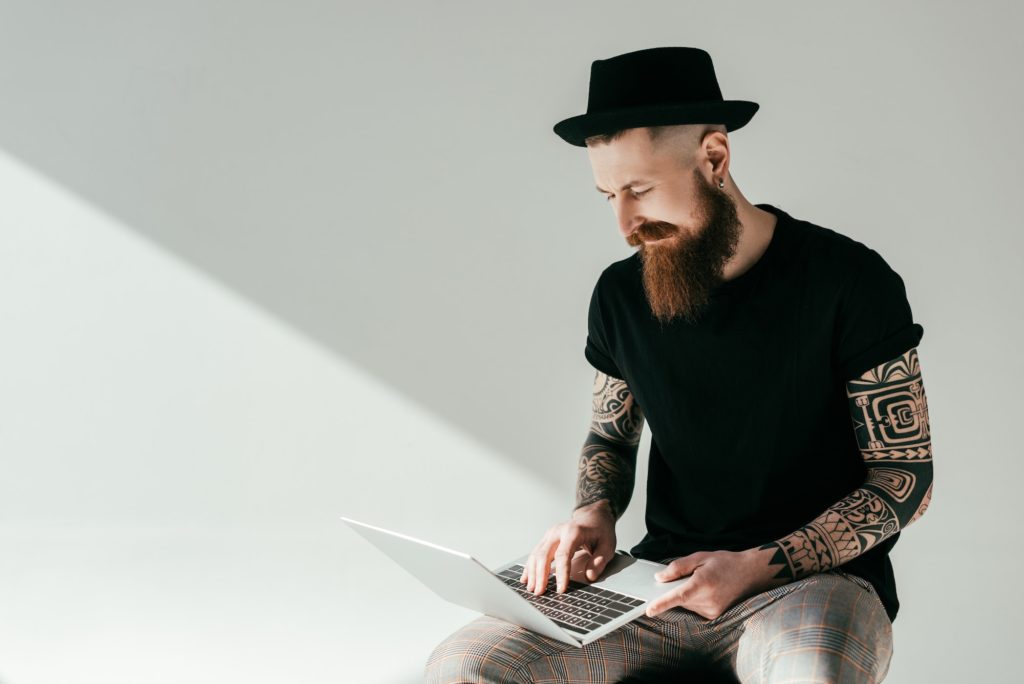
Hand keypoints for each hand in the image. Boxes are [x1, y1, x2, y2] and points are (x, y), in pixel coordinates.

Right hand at [520, 500, 615, 594]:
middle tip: (540, 592)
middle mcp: (558, 531)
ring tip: (532, 589)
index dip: (561, 573)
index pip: (563, 554)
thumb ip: (600, 561)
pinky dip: (530, 567)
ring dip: (532, 573)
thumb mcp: (608, 545)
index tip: (561, 589)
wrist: (593, 516)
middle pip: (544, 554)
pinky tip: (526, 578)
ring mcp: (550, 534)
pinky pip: (535, 553)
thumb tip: (590, 576)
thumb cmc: (600, 530)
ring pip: (536, 554)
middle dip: (541, 575)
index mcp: (573, 531)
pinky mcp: (547, 539)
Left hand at [645, 548, 781, 619]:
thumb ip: (678, 567)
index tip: (649, 610)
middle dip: (677, 589)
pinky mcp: (715, 615)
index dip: (662, 604)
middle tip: (690, 576)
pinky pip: (695, 608)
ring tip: (703, 582)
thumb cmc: (727, 563)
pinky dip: (695, 600)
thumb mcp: (700, 557)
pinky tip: (707, 589)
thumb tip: (660, 578)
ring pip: (687, 605)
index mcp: (703, 584)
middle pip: (680, 600)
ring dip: (687, 595)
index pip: (678, 597)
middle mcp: (708, 601)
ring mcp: (713, 610)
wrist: (751, 573)